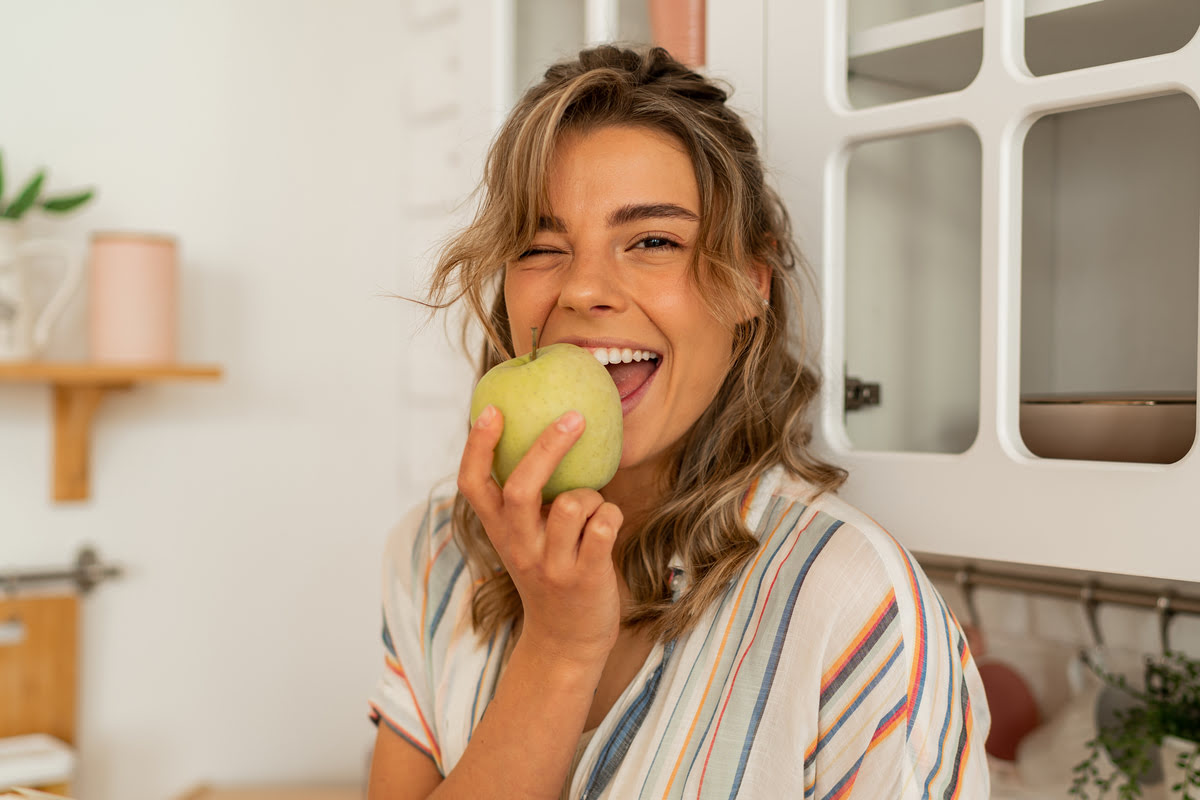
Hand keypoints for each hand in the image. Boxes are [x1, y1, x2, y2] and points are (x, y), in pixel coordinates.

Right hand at [457, 405, 622, 668]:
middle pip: (521, 488)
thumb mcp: (525, 537)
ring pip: (574, 504)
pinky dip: (612, 514)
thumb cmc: (551, 573)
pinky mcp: (585, 577)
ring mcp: (551, 564)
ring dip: (593, 494)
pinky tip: (609, 523)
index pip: (472, 483)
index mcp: (499, 530)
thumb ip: (527, 497)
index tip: (491, 410)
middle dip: (547, 447)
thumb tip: (545, 430)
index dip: (477, 446)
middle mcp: (519, 545)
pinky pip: (604, 526)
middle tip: (573, 417)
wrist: (565, 641)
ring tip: (593, 508)